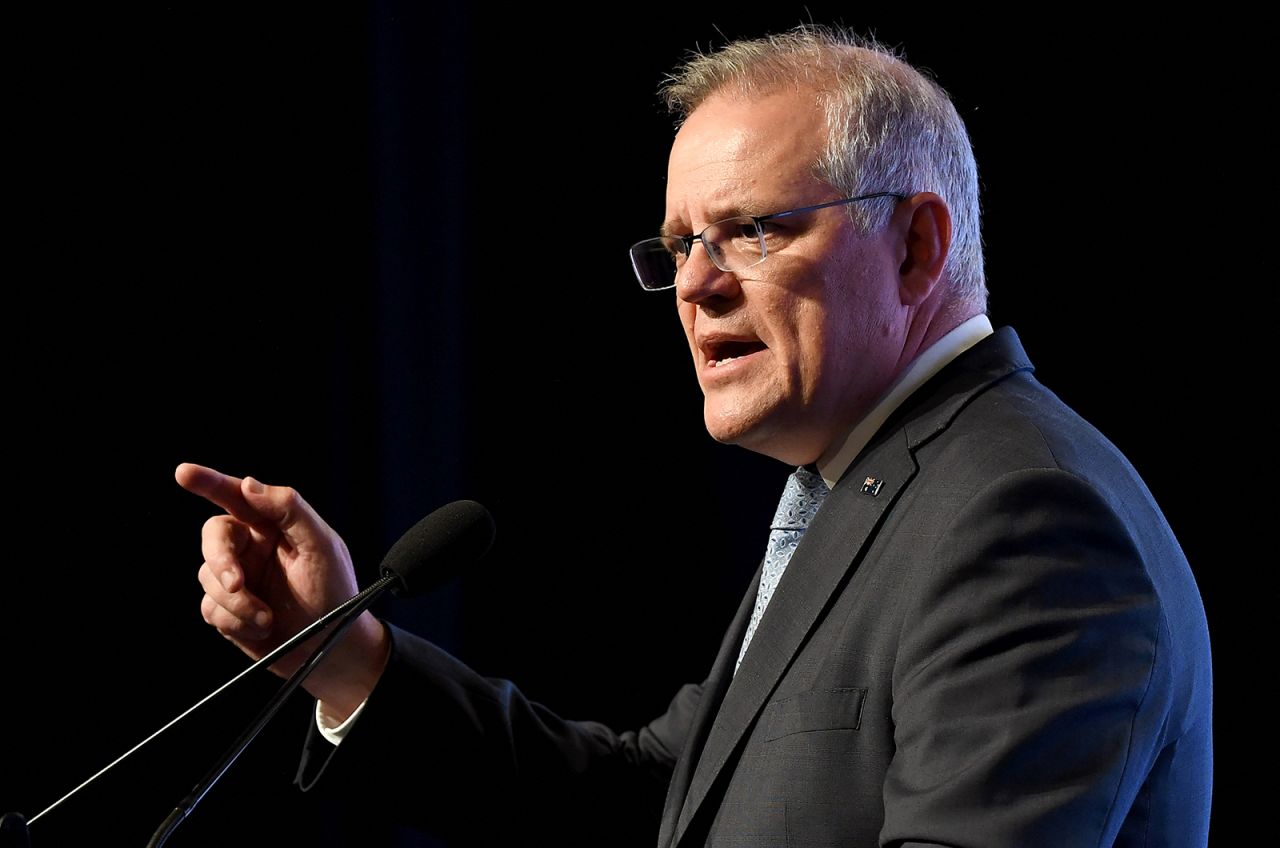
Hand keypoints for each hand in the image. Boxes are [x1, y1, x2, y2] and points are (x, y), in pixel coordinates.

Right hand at [176, 462, 388, 719]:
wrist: (332, 649)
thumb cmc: (336, 593)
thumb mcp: (322, 546)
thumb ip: (290, 509)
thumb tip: (249, 484)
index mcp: (273, 525)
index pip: (237, 495)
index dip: (209, 482)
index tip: (183, 473)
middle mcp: (250, 547)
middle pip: (213, 537)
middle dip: (220, 560)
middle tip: (236, 583)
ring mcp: (237, 579)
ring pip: (208, 577)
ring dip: (238, 602)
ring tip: (268, 618)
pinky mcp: (227, 611)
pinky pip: (211, 609)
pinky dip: (236, 621)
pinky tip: (263, 628)